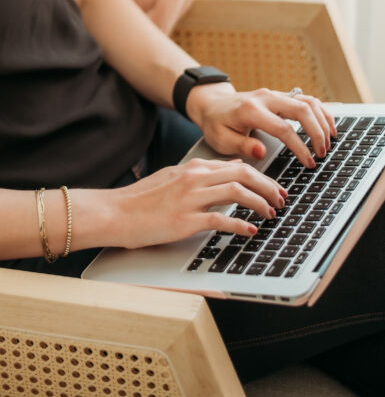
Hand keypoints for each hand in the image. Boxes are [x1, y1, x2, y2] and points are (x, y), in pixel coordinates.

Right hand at [114, 157, 285, 248]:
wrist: (115, 212)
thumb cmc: (141, 200)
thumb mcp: (173, 178)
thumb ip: (202, 174)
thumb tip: (230, 170)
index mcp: (192, 168)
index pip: (237, 166)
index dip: (261, 177)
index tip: (274, 188)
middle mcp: (194, 178)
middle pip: (243, 175)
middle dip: (268, 187)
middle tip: (281, 200)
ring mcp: (190, 198)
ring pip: (237, 192)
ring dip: (260, 203)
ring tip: (270, 214)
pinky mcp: (185, 220)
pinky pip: (221, 219)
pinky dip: (240, 225)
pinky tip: (250, 231)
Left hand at [185, 83, 337, 165]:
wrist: (211, 104)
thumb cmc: (216, 124)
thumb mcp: (221, 139)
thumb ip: (241, 146)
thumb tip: (262, 152)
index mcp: (250, 111)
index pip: (283, 129)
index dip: (300, 147)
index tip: (309, 162)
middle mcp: (265, 99)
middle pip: (301, 109)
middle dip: (317, 132)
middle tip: (322, 153)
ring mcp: (274, 95)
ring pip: (307, 101)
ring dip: (322, 120)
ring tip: (329, 142)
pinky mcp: (280, 96)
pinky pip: (305, 99)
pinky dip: (320, 111)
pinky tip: (328, 126)